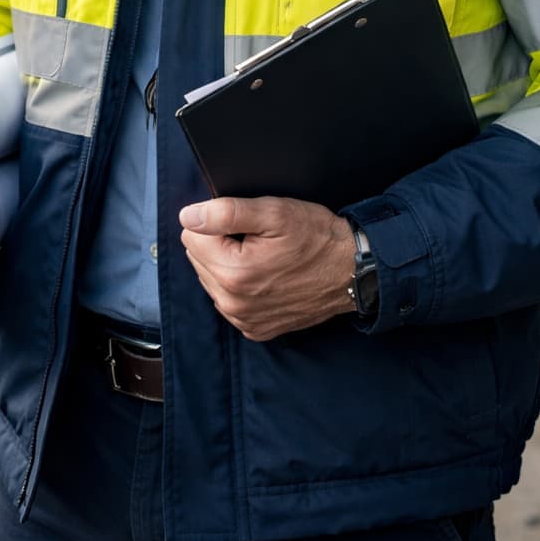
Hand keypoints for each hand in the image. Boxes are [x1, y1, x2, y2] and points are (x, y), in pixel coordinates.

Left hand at [179, 197, 356, 341]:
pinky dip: (240, 285)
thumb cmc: (317, 238)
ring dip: (228, 264)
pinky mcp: (255, 328)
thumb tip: (188, 215)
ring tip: (263, 255)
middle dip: (220, 243)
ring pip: (211, 278)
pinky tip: (265, 275)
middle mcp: (233, 304)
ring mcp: (243, 319)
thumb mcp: (274, 212)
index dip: (216, 221)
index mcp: (233, 273)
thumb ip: (225, 212)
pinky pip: (228, 299)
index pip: (191, 234)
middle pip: (198, 258)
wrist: (352, 271)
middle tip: (257, 238)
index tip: (246, 223)